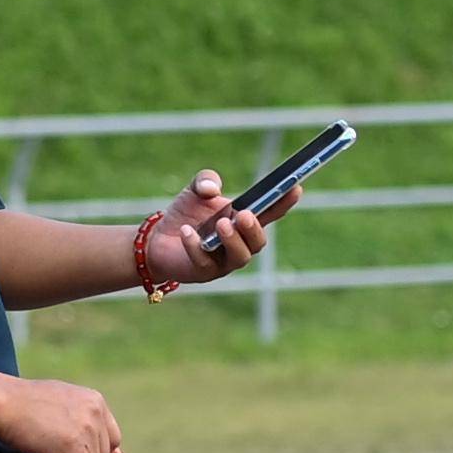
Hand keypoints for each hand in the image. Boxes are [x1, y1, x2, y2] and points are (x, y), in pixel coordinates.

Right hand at [0, 374, 119, 452]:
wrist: (2, 402)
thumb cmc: (23, 404)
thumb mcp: (62, 401)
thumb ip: (80, 418)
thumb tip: (87, 443)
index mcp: (96, 401)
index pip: (112, 438)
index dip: (95, 452)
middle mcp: (96, 412)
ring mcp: (87, 428)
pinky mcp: (73, 445)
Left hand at [139, 169, 285, 289]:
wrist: (158, 240)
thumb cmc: (185, 215)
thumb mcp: (195, 189)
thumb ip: (205, 180)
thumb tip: (211, 188)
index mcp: (244, 222)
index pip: (271, 213)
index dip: (285, 202)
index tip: (295, 187)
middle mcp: (240, 244)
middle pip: (258, 241)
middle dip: (254, 228)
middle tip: (244, 215)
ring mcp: (224, 261)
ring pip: (240, 257)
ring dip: (233, 240)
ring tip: (222, 224)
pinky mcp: (203, 272)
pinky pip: (205, 262)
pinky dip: (196, 246)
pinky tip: (187, 231)